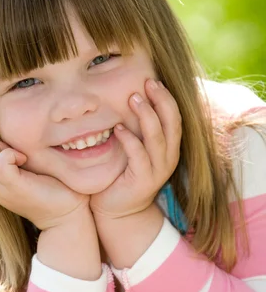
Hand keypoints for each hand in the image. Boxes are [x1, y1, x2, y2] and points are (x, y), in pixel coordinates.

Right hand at [0, 137, 89, 230]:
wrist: (70, 216)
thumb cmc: (57, 190)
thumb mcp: (32, 171)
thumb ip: (19, 158)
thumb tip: (18, 133)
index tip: (14, 150)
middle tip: (14, 150)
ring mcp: (3, 190)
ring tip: (18, 155)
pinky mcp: (15, 189)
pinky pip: (0, 165)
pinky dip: (10, 155)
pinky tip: (26, 160)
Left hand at [90, 79, 181, 220]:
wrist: (117, 211)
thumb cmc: (122, 174)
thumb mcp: (134, 149)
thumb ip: (137, 129)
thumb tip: (129, 98)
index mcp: (169, 148)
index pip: (175, 118)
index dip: (167, 98)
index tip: (153, 81)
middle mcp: (168, 158)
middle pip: (172, 123)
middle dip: (162, 101)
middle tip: (147, 83)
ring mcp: (157, 170)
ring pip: (157, 137)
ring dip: (146, 116)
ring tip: (132, 99)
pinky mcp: (142, 181)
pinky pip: (138, 155)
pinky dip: (129, 140)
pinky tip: (118, 128)